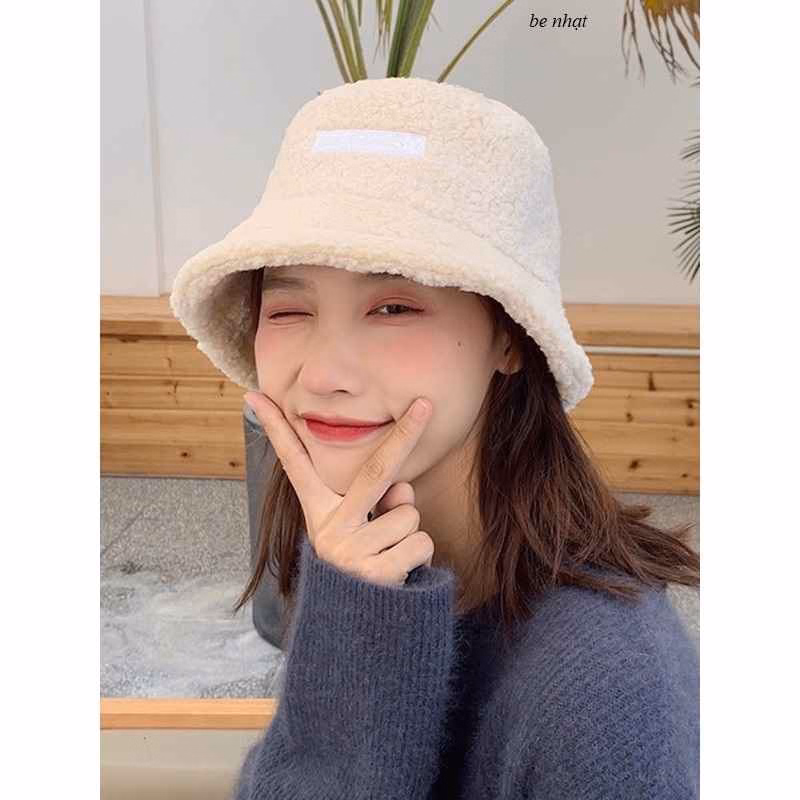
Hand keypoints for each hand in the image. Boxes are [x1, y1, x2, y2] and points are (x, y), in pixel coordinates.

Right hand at [243, 393, 434, 585]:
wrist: (351, 631)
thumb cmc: (357, 567)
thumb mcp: (356, 530)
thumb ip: (377, 502)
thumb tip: (404, 490)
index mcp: (318, 511)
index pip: (293, 463)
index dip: (275, 428)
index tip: (256, 394)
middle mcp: (329, 528)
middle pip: (374, 471)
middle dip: (404, 433)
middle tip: (426, 404)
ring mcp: (350, 551)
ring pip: (408, 514)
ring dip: (410, 532)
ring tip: (388, 554)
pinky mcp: (374, 574)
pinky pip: (420, 543)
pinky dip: (420, 555)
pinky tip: (399, 572)